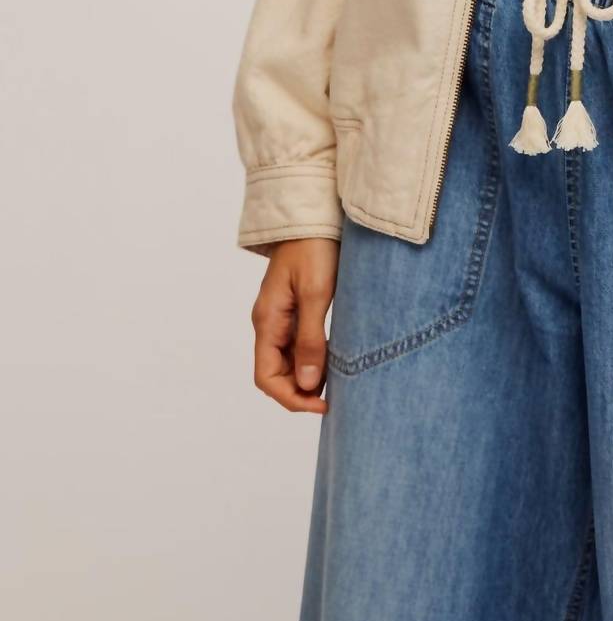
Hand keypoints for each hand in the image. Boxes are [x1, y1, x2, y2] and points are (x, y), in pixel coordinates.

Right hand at [251, 238, 339, 413]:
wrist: (313, 215)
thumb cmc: (314, 249)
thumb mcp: (315, 295)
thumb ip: (310, 340)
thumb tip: (308, 385)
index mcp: (267, 321)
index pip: (266, 377)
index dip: (290, 398)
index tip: (320, 405)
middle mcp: (269, 322)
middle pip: (275, 372)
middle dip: (300, 391)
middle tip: (333, 397)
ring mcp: (280, 315)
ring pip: (288, 360)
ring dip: (307, 376)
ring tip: (337, 380)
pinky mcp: (295, 307)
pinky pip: (297, 343)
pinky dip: (312, 357)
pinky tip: (334, 357)